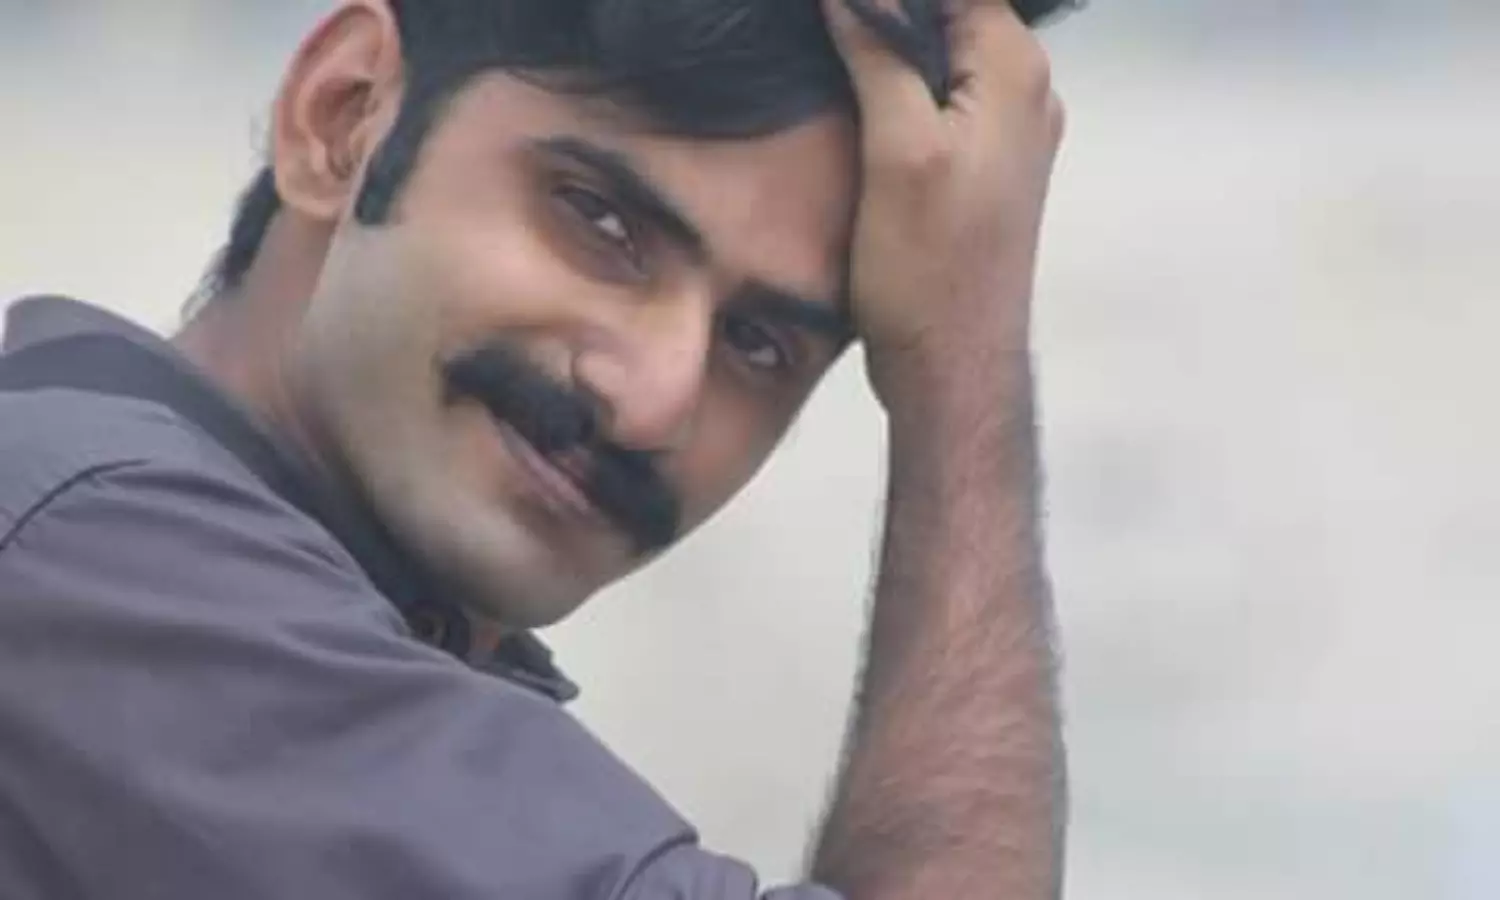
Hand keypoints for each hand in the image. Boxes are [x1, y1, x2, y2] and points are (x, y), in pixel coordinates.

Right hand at [823, 0, 1064, 407]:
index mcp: (1014, 72)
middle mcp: (1027, 93)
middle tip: (824, 29)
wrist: (951, 365)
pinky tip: (859, 100)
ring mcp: (1009, 133)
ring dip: (892, 46)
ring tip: (833, 53)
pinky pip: (946, 98)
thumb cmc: (927, 270)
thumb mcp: (895, 148)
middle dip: (891, 14)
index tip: (832, 13)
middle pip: (954, 12)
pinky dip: (903, 87)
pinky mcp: (985, 168)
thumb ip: (881, 55)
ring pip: (948, 54)